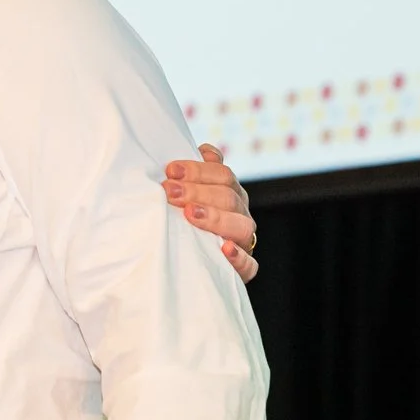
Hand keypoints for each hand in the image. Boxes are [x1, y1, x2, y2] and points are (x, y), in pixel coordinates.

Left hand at [163, 144, 258, 281]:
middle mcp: (238, 213)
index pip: (223, 174)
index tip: (170, 170)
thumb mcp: (179, 196)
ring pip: (242, 225)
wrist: (175, 265)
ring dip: (216, 218)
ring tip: (190, 214)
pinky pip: (249, 265)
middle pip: (229, 196)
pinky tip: (224, 249)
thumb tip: (201, 150)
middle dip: (198, 191)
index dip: (199, 169)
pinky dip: (238, 257)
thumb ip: (190, 174)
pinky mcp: (242, 268)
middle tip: (170, 191)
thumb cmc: (175, 222)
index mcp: (228, 193)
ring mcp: (243, 240)